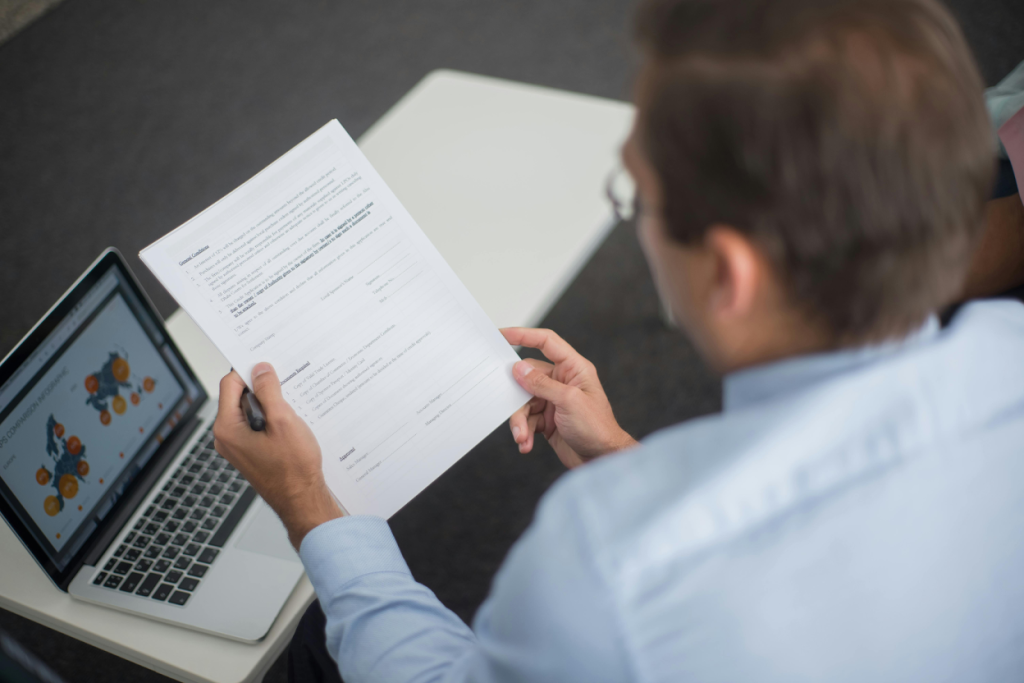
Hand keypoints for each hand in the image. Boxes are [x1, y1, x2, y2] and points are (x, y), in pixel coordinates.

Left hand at [213, 363, 342, 548]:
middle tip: (286, 388)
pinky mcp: (250, 451)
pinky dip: (272, 419)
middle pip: (239, 396)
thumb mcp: (283, 421)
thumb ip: (268, 391)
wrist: (302, 499)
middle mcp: (227, 436)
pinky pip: (257, 425)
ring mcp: (238, 445)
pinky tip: (290, 425)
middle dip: (263, 389)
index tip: (270, 367)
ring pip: (251, 410)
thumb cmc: (293, 469)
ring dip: (270, 405)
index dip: (250, 372)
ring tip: (291, 411)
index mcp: (227, 428)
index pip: (230, 383)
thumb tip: (260, 369)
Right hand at [501, 328, 635, 467]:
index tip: (502, 334)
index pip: (547, 343)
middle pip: (528, 378)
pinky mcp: (547, 419)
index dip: (524, 335)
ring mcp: (554, 400)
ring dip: (520, 421)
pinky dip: (524, 432)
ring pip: (524, 402)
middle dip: (518, 398)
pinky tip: (526, 443)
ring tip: (522, 436)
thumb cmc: (597, 428)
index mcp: (574, 368)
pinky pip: (527, 419)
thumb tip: (519, 369)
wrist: (602, 459)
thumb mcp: (569, 401)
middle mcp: (562, 381)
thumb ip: (542, 384)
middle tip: (510, 408)